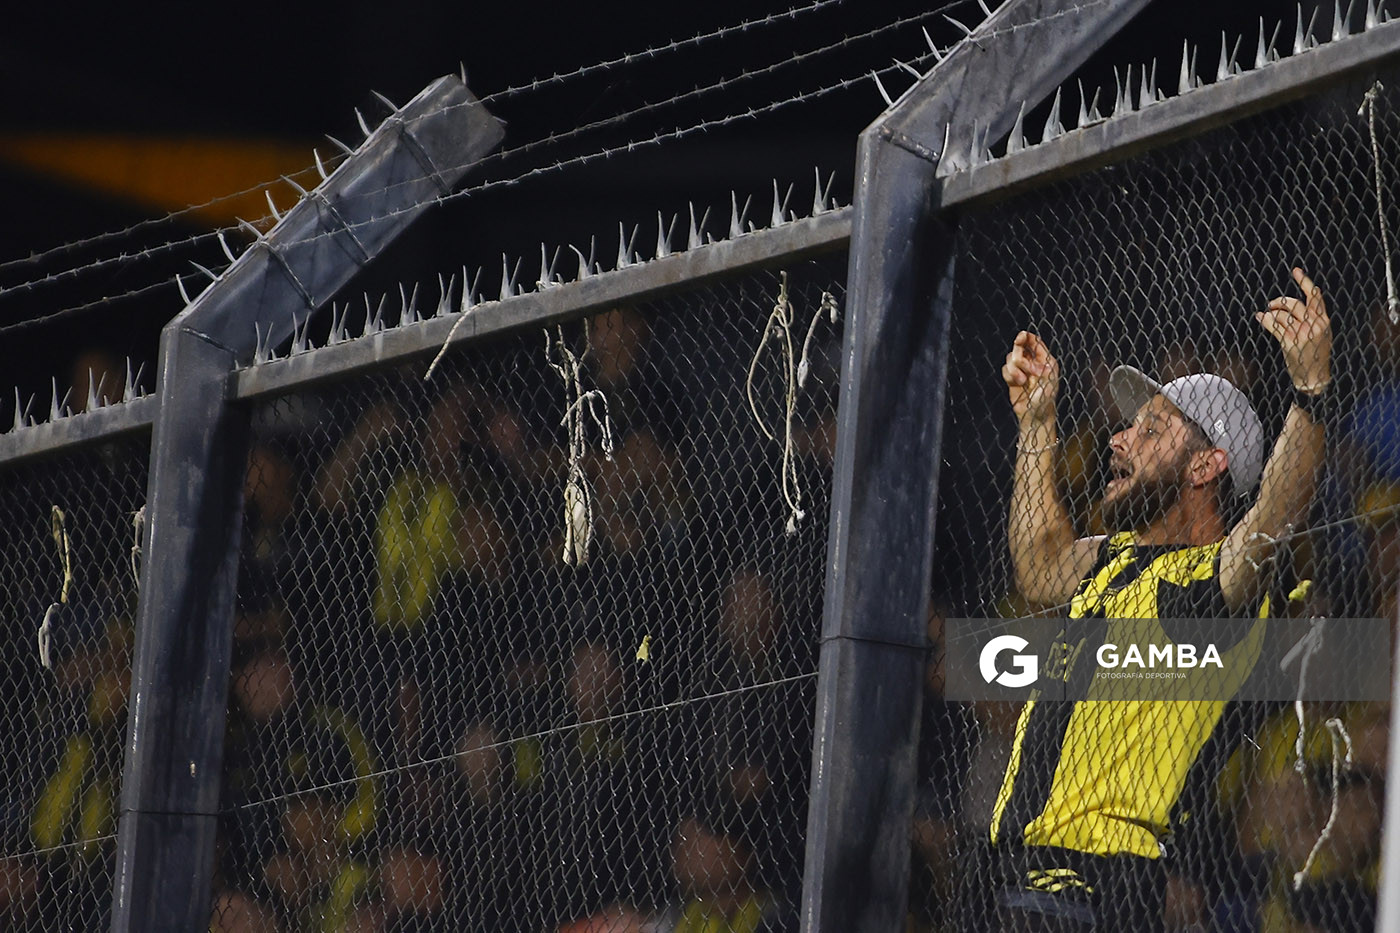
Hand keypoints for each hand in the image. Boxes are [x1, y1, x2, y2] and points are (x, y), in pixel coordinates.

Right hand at [1002, 331, 1058, 425]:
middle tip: (1025, 368)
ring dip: (1014, 370)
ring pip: (1010, 359)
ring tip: (1022, 381)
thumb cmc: (1046, 400)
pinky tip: (1017, 384)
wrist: (1035, 416)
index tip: (1021, 336)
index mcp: (1045, 360)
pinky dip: (1009, 376)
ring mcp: (1022, 370)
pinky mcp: (1012, 378)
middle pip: (1019, 348)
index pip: (1035, 342)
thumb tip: (1034, 356)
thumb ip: (1042, 365)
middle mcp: (1033, 363)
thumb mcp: (1049, 380)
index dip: (1027, 338)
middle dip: (1020, 359)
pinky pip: (1005, 369)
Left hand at [1258, 267, 1331, 391]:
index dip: (1305, 282)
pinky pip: (1273, 326)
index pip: (1315, 297)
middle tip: (1272, 305)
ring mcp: (1301, 334)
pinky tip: (1261, 317)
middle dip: (1279, 302)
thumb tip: (1301, 301)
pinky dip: (1265, 320)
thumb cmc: (1316, 354)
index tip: (1296, 271)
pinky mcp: (1289, 342)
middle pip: (1293, 304)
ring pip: (1281, 315)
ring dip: (1271, 313)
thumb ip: (1314, 317)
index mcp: (1323, 321)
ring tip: (1267, 315)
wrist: (1313, 376)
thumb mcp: (1322, 333)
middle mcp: (1313, 325)